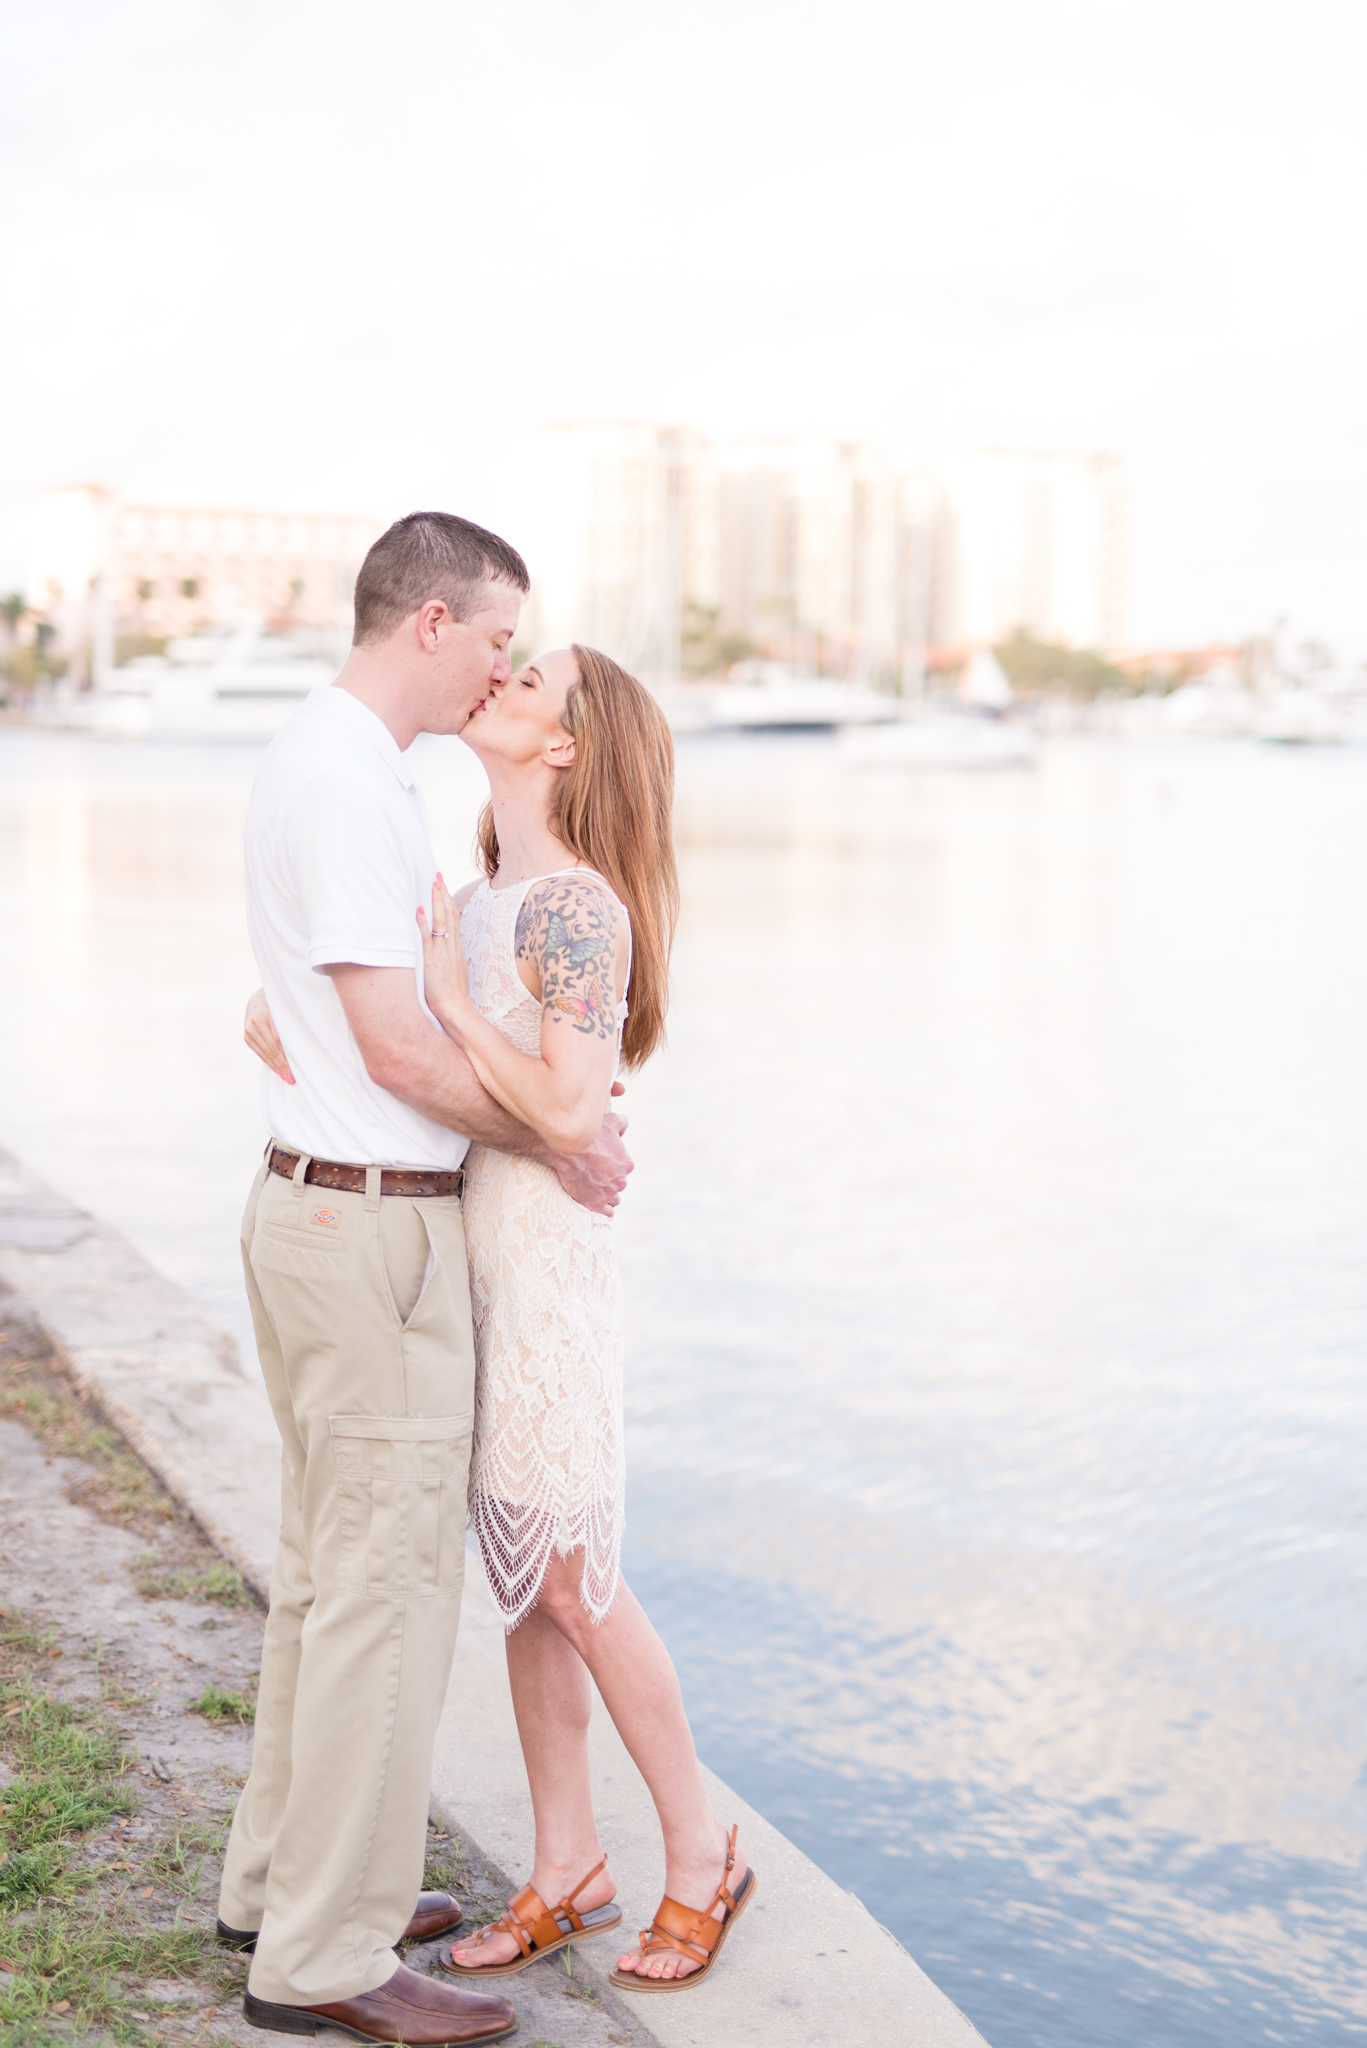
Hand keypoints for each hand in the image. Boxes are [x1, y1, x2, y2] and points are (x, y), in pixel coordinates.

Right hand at [245, 988, 293, 1083]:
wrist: (257, 1000)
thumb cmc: (278, 1006)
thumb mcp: (285, 1012)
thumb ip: (289, 1027)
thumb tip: (300, 1051)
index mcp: (268, 1014)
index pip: (279, 1041)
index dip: (287, 1056)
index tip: (296, 1067)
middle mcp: (256, 1022)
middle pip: (272, 1049)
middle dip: (283, 1064)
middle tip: (292, 1077)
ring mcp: (249, 1029)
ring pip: (265, 1053)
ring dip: (276, 1066)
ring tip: (286, 1077)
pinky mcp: (246, 1036)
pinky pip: (259, 1053)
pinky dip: (269, 1062)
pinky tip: (277, 1069)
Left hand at [417, 873, 470, 1029]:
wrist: (456, 1010)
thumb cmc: (454, 996)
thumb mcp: (454, 972)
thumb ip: (450, 959)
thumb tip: (444, 952)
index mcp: (456, 949)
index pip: (454, 919)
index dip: (449, 901)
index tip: (443, 887)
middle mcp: (451, 947)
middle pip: (450, 915)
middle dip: (443, 894)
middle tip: (438, 876)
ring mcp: (442, 953)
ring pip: (442, 922)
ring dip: (437, 902)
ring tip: (433, 884)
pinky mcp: (432, 962)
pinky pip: (428, 939)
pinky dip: (424, 923)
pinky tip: (420, 910)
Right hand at [548, 1109, 633, 1215]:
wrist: (567, 1151)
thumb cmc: (588, 1136)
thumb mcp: (610, 1121)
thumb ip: (622, 1124)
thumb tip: (623, 1130)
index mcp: (626, 1164)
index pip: (623, 1168)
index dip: (613, 1166)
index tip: (601, 1164)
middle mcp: (621, 1181)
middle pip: (618, 1183)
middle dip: (610, 1180)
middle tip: (595, 1174)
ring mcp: (608, 1194)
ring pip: (614, 1198)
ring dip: (607, 1195)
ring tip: (595, 1189)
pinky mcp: (596, 1204)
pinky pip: (607, 1212)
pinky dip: (604, 1208)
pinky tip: (597, 1202)